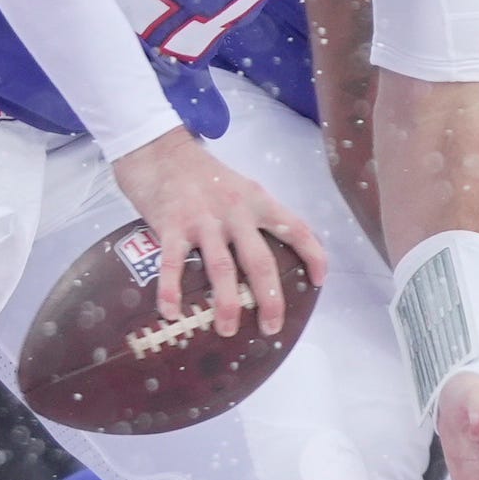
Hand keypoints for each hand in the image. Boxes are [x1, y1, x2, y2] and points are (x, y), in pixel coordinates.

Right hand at [107, 127, 324, 337]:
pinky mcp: (170, 225)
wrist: (159, 149)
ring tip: (228, 330)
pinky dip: (171, 291)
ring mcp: (202, 219)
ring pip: (221, 268)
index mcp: (257, 201)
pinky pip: (172, 264)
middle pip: (260, 261)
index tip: (319, 282)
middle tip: (271, 328)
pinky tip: (171, 313)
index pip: (295, 228)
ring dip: (227, 304)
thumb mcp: (239, 188)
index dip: (313, 255)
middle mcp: (235, 211)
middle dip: (269, 300)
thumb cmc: (201, 174)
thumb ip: (254, 217)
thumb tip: (268, 260)